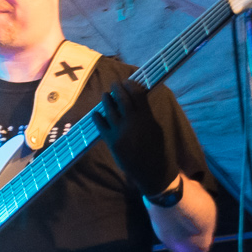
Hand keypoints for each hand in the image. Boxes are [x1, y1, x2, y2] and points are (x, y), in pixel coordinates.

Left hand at [94, 78, 177, 198]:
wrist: (151, 171)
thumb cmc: (156, 149)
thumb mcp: (156, 129)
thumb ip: (146, 115)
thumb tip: (137, 100)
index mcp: (147, 118)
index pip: (138, 94)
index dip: (132, 85)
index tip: (128, 81)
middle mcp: (133, 122)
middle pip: (122, 99)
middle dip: (117, 88)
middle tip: (114, 83)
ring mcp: (120, 131)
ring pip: (110, 110)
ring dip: (106, 100)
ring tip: (105, 94)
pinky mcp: (112, 141)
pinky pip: (101, 126)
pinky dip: (97, 118)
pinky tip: (95, 113)